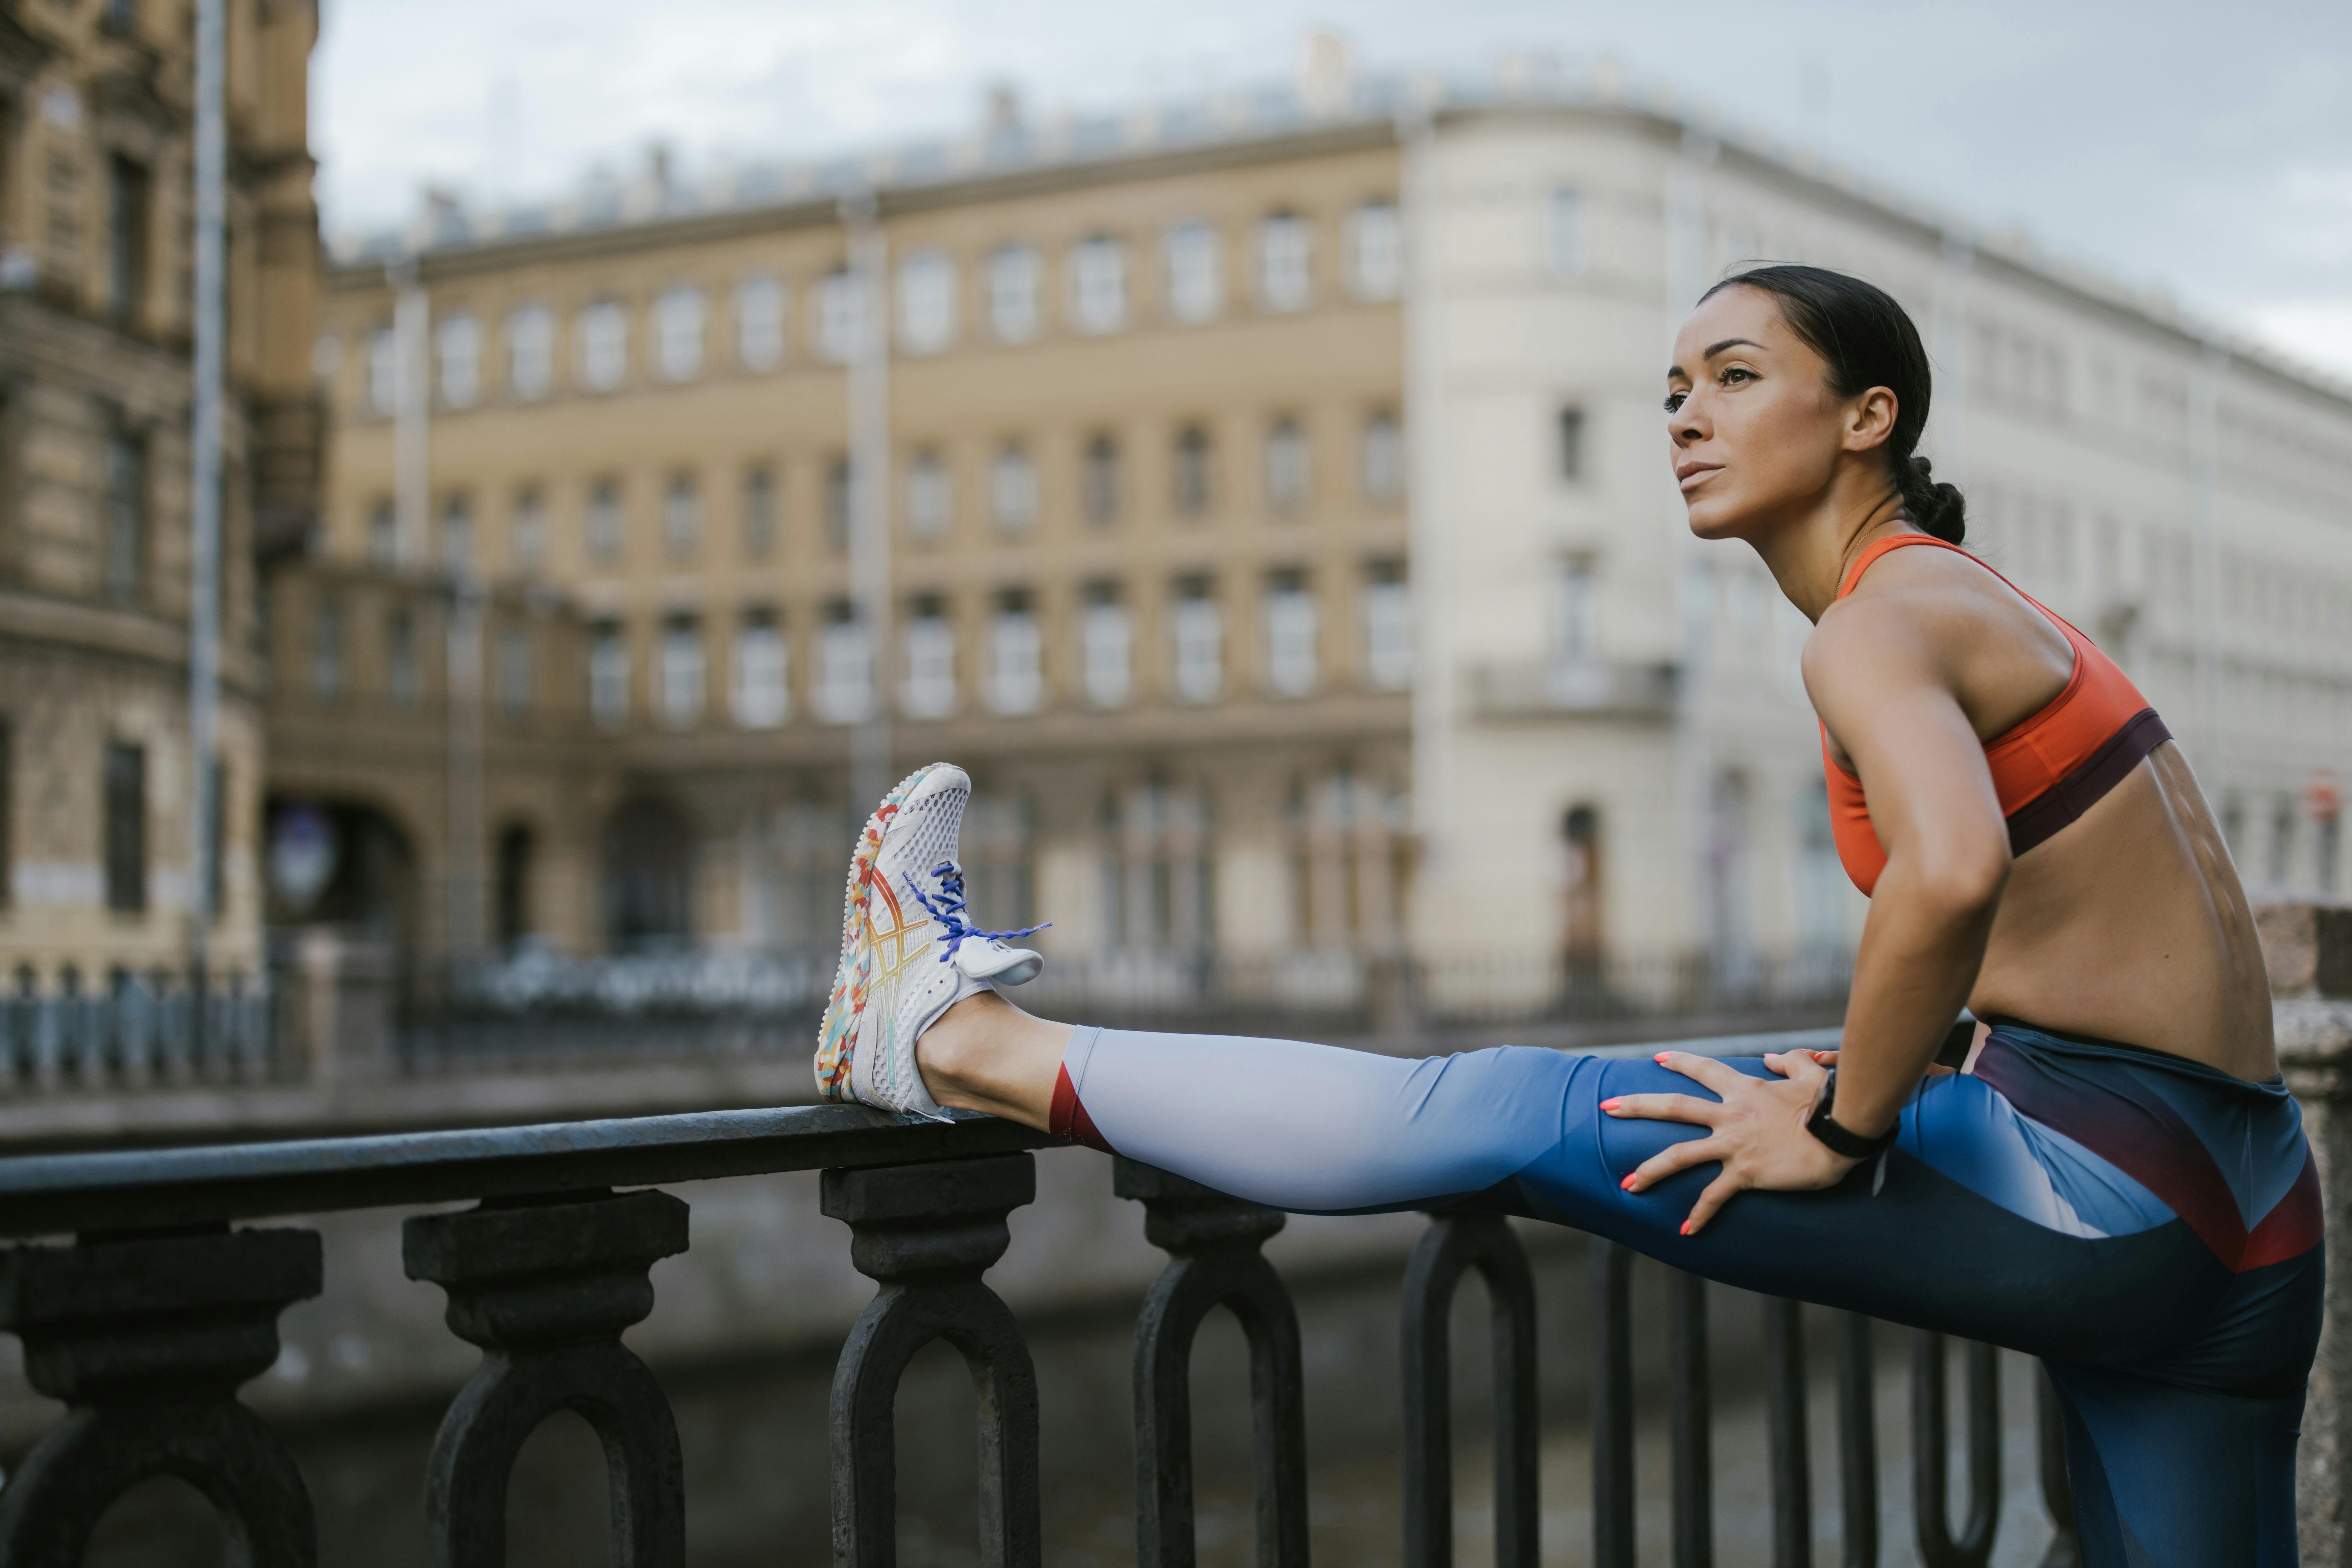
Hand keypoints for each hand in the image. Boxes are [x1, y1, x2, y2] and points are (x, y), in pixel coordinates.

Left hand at [1601, 1049, 1860, 1234]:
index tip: (1659, 1059)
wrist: (1844, 1132)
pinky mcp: (1746, 1172)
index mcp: (1744, 1089)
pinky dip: (1699, 1215)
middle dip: (1636, 1106)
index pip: (1704, 1070)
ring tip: (1625, 1184)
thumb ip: (1789, 1060)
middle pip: (1673, 1106)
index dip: (1680, 1063)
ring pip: (1680, 1155)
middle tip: (1607, 1108)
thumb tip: (1773, 1056)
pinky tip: (1685, 1231)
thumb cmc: (1831, 1103)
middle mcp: (1731, 1114)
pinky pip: (1715, 1196)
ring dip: (1650, 1170)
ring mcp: (1734, 1144)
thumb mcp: (1810, 1072)